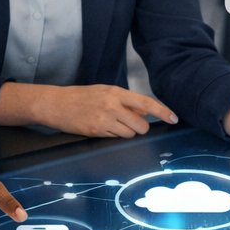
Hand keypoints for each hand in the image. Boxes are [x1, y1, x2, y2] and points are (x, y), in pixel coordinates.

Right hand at [38, 85, 177, 137]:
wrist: (55, 104)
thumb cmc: (81, 96)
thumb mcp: (105, 92)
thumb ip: (126, 101)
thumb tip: (146, 110)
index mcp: (115, 92)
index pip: (146, 102)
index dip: (162, 111)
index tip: (174, 118)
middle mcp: (112, 105)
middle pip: (141, 125)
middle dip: (139, 127)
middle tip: (129, 123)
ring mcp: (104, 120)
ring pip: (129, 134)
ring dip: (126, 132)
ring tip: (111, 124)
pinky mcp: (96, 132)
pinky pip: (115, 138)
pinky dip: (113, 135)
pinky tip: (102, 127)